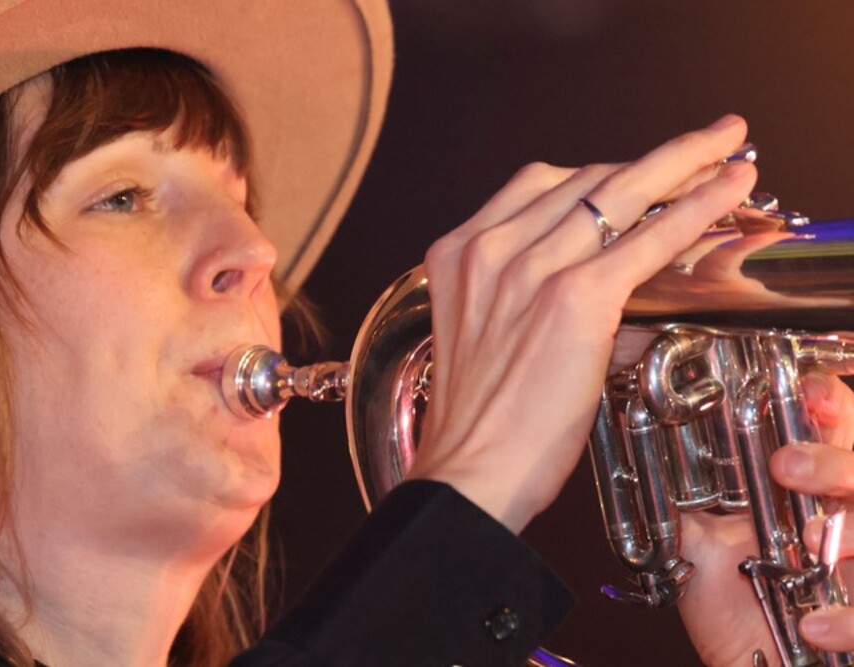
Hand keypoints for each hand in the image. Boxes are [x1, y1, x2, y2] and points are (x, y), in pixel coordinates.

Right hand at [404, 114, 756, 532]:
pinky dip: (696, 208)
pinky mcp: (572, 297)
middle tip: (703, 141)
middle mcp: (489, 249)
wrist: (468, 474)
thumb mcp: (489, 337)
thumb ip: (539, 295)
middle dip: (653, 156)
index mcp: (459, 255)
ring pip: (619, 193)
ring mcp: (528, 268)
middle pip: (582, 178)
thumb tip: (619, 284)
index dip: (601, 171)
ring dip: (684, 165)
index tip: (639, 167)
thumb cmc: (478, 423)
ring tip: (727, 151)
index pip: (539, 186)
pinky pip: (647, 238)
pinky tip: (727, 192)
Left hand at [678, 374, 853, 664]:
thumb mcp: (702, 545)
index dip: (830, 401)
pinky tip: (815, 624)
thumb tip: (645, 456)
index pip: (838, 423)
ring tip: (817, 540)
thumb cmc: (737, 608)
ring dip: (853, 529)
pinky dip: (850, 619)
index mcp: (812, 488)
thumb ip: (685, 503)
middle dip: (834, 459)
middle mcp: (845, 517)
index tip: (806, 391)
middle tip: (785, 465)